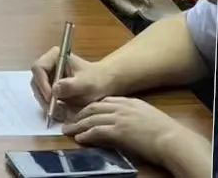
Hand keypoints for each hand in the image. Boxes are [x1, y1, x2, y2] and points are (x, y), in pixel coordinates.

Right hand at [30, 48, 110, 119]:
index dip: (42, 84)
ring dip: (45, 103)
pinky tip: (60, 112)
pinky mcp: (50, 87)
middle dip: (43, 96)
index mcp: (55, 56)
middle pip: (36, 80)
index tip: (51, 98)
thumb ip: (71, 86)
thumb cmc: (98, 80)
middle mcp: (48, 64)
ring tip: (58, 113)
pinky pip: (44, 97)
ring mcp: (48, 76)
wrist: (105, 85)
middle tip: (52, 110)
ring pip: (38, 90)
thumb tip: (54, 90)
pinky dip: (50, 105)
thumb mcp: (87, 84)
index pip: (38, 68)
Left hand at [62, 98, 191, 169]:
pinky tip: (80, 138)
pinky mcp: (118, 131)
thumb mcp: (148, 116)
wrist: (173, 140)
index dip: (91, 106)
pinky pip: (97, 131)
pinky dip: (86, 134)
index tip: (83, 111)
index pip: (104, 101)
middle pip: (94, 107)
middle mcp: (122, 107)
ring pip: (92, 118)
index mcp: (130, 102)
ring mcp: (119, 118)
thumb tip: (127, 122)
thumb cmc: (167, 132)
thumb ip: (135, 115)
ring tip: (68, 130)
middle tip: (69, 119)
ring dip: (78, 124)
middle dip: (79, 114)